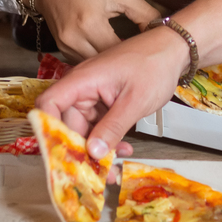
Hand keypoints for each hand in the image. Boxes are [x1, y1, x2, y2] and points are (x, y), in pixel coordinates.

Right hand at [34, 0, 157, 58]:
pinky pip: (85, 61)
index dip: (138, 51)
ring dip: (112, 62)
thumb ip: (144, 13)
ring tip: (129, 56)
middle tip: (143, 55)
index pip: (122, 50)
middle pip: (109, 62)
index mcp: (91, 23)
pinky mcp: (62, 49)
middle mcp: (75, 39)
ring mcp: (66, 46)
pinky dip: (98, 59)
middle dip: (126, 59)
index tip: (152, 48)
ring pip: (97, 65)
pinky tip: (110, 53)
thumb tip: (163, 30)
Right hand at [36, 26, 188, 158]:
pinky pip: (98, 124)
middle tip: (96, 172)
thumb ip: (112, 128)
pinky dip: (108, 139)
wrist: (173, 50)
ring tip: (113, 166)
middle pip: (67, 123)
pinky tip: (122, 149)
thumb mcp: (134, 102)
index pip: (49, 104)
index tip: (60, 154)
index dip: (47, 128)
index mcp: (83, 80)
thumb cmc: (154, 64)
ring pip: (84, 128)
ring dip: (97, 148)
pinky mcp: (104, 101)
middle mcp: (83, 87)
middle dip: (80, 150)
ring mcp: (93, 94)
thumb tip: (92, 152)